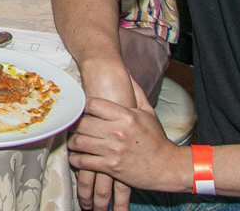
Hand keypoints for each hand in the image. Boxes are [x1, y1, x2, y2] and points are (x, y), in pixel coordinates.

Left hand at [68, 77, 186, 196]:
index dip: (82, 105)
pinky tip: (75, 156)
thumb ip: (136, 92)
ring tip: (72, 140)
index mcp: (126, 116)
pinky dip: (75, 159)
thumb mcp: (148, 113)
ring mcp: (113, 151)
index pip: (93, 104)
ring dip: (72, 141)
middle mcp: (118, 132)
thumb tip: (126, 72)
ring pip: (80, 142)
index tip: (80, 108)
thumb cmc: (157, 139)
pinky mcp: (110, 167)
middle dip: (74, 124)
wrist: (167, 167)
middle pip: (82, 123)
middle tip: (72, 125)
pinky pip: (84, 161)